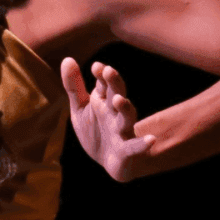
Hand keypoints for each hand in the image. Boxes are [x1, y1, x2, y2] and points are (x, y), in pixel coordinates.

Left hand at [60, 58, 153, 182]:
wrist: (107, 161)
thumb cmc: (95, 130)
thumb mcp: (80, 108)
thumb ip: (74, 86)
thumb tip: (67, 58)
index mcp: (104, 101)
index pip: (104, 84)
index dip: (101, 74)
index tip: (96, 66)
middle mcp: (115, 112)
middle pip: (117, 94)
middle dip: (114, 83)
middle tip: (108, 71)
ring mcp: (122, 130)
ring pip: (126, 117)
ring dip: (124, 108)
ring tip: (119, 100)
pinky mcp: (127, 150)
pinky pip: (135, 146)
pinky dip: (143, 144)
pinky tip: (151, 140)